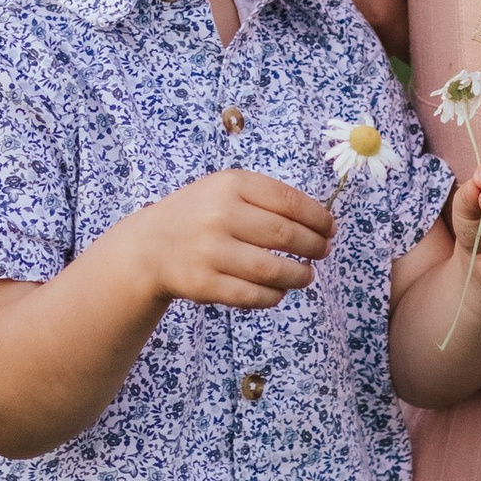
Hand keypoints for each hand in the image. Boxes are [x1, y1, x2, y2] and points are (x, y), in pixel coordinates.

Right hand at [127, 170, 334, 314]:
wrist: (150, 246)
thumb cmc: (200, 215)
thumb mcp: (226, 190)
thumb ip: (268, 199)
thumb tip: (322, 222)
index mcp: (231, 185)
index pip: (289, 201)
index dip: (318, 217)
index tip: (331, 228)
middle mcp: (220, 215)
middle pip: (285, 235)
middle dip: (314, 246)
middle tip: (323, 251)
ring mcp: (210, 252)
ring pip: (272, 269)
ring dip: (299, 275)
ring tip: (306, 275)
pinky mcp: (204, 284)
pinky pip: (253, 295)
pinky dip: (274, 296)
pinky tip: (280, 291)